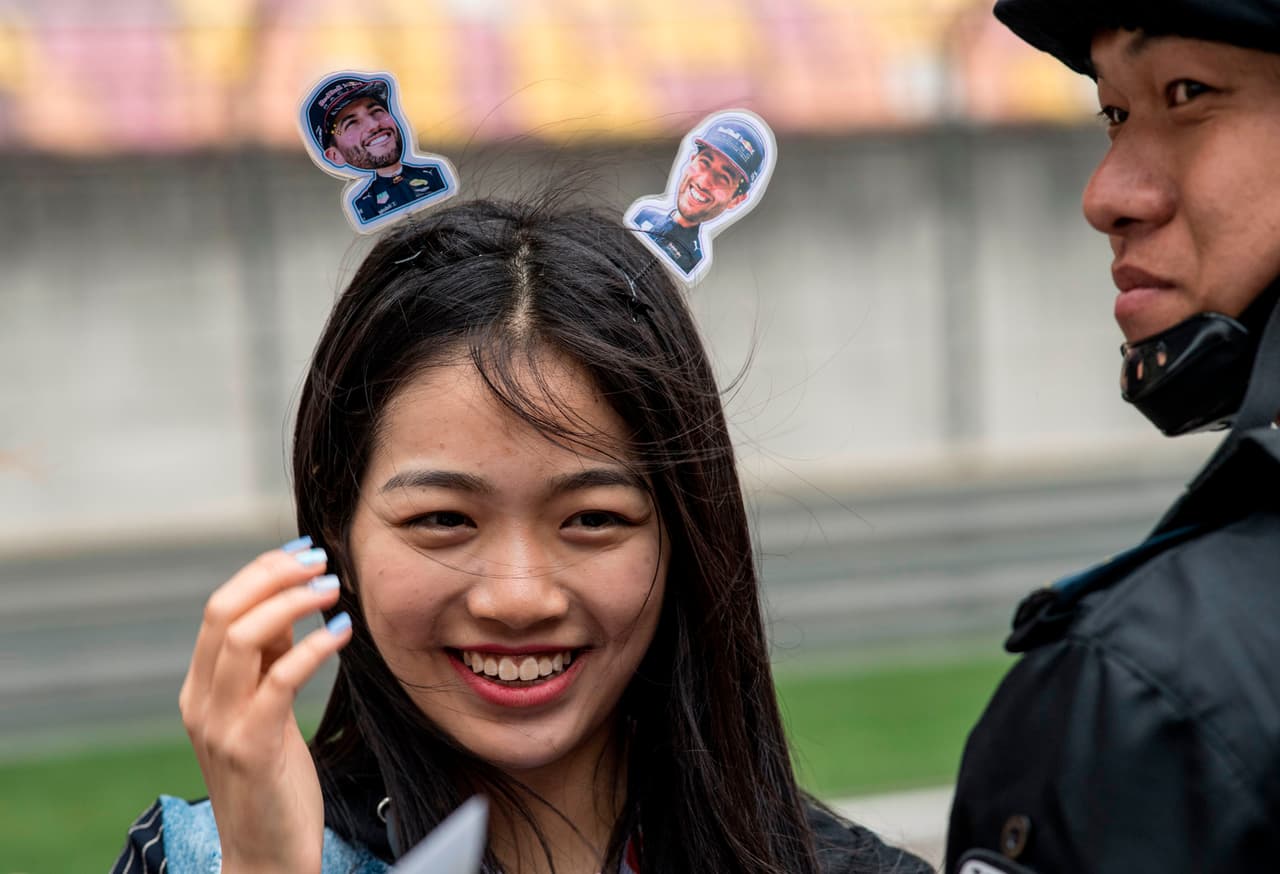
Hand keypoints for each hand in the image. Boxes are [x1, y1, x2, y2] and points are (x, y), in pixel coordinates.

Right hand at [178, 538, 351, 873]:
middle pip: (223, 612)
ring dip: (292, 602)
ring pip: (242, 638)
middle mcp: (200, 701)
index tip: (303, 552)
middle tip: (319, 559)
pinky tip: (342, 632)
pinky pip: (279, 680)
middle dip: (273, 576)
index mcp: (199, 688)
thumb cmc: (273, 779)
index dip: (261, 572)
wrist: (265, 854)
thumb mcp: (264, 710)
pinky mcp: (251, 748)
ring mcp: (221, 725)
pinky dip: (313, 647)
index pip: (220, 608)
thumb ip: (268, 660)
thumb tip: (293, 601)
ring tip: (333, 589)